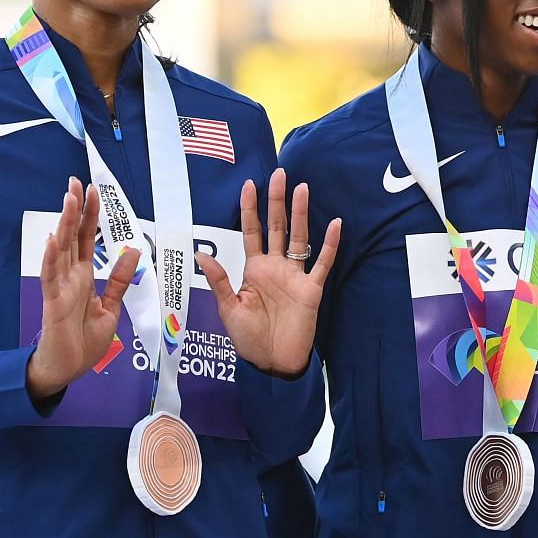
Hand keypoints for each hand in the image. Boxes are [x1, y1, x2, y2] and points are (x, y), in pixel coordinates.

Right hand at [27, 178, 138, 399]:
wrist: (67, 368)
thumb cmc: (84, 340)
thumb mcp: (111, 306)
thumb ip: (118, 280)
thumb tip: (133, 252)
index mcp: (84, 276)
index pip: (87, 238)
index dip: (90, 214)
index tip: (92, 191)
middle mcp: (70, 277)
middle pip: (73, 236)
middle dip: (75, 209)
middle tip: (76, 182)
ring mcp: (60, 288)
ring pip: (61, 249)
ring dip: (64, 224)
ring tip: (67, 200)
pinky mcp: (54, 303)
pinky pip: (51, 277)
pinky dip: (51, 258)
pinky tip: (53, 239)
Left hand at [197, 168, 340, 377]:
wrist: (273, 362)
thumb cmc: (249, 338)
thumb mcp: (228, 309)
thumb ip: (220, 281)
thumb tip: (202, 254)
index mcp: (254, 269)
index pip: (252, 232)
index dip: (250, 209)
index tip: (249, 184)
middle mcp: (276, 267)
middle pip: (277, 227)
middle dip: (277, 201)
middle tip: (279, 174)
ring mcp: (295, 276)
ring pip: (299, 238)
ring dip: (301, 214)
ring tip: (303, 189)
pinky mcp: (312, 289)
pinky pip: (323, 262)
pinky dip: (330, 244)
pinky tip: (335, 224)